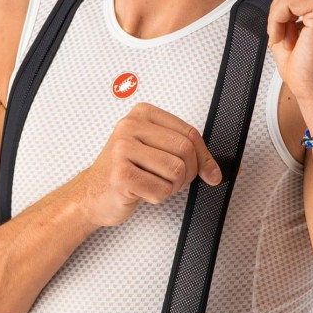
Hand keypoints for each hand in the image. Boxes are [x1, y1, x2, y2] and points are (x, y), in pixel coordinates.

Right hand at [77, 102, 221, 227]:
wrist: (92, 194)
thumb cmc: (126, 171)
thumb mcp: (156, 152)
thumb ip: (188, 154)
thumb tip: (220, 170)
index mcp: (142, 114)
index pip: (189, 133)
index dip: (205, 158)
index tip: (211, 174)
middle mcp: (129, 127)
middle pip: (185, 151)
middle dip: (187, 174)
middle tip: (173, 181)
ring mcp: (122, 150)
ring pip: (176, 171)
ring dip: (171, 187)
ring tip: (153, 184)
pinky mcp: (120, 175)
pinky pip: (161, 190)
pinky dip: (157, 197)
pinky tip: (141, 192)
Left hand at [266, 0, 312, 102]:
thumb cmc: (312, 70)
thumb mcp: (304, 30)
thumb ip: (297, 7)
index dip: (288, 5)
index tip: (284, 31)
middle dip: (281, 6)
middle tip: (279, 34)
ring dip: (278, 13)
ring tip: (281, 37)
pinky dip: (276, 18)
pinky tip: (280, 38)